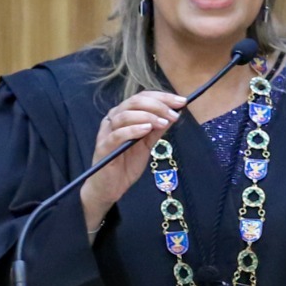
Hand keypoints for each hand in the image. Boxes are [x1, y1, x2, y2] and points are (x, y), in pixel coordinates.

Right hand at [80, 90, 186, 232]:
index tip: (181, 102)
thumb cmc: (126, 164)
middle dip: (157, 105)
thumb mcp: (147, 144)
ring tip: (163, 122)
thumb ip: (157, 130)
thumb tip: (174, 115)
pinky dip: (133, 129)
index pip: (142, 97)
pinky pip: (118, 134)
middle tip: (174, 114)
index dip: (163, 97)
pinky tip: (147, 129)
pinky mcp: (103, 146)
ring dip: (147, 116)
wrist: (111, 187)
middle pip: (134, 102)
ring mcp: (106, 132)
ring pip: (125, 115)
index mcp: (124, 115)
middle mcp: (113, 119)